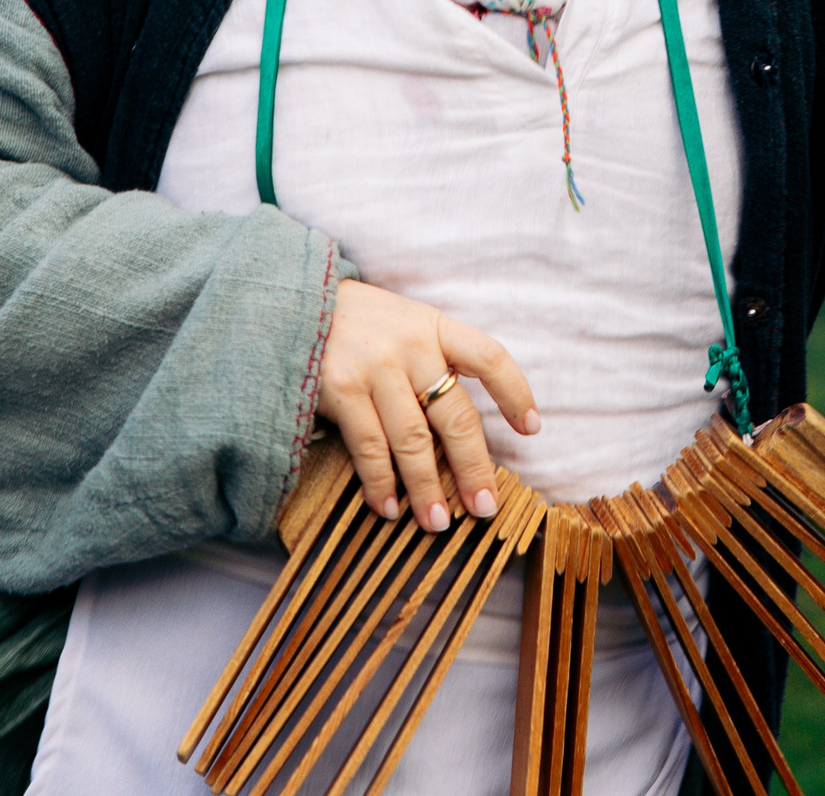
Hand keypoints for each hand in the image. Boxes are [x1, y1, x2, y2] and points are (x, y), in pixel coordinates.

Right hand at [315, 279, 539, 531]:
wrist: (292, 302)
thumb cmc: (358, 323)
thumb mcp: (404, 322)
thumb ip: (433, 359)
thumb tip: (460, 429)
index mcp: (434, 326)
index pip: (489, 357)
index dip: (516, 393)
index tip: (532, 428)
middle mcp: (411, 346)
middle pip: (456, 415)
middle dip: (474, 467)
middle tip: (485, 507)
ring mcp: (375, 368)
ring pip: (414, 440)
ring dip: (427, 487)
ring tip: (438, 522)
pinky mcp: (340, 389)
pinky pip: (369, 447)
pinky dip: (381, 483)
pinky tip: (390, 507)